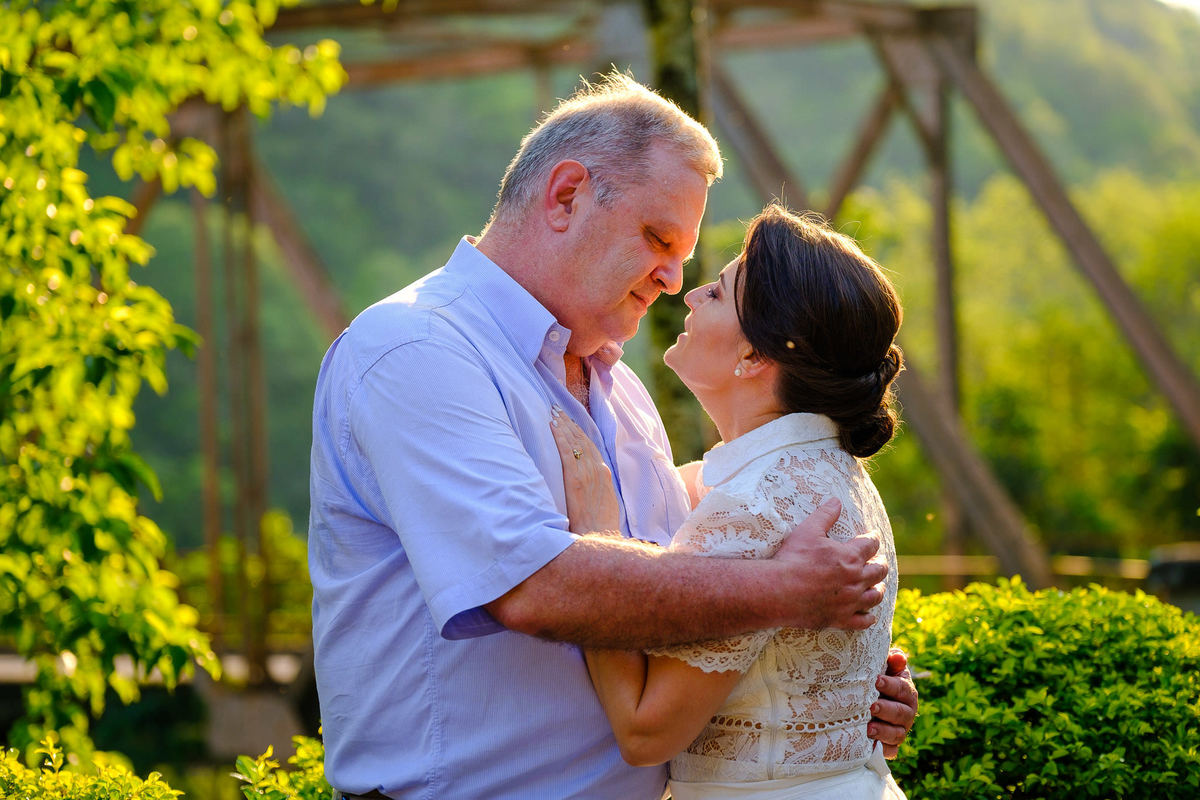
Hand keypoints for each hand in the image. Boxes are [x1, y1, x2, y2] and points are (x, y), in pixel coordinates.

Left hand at [550, 408, 620, 533]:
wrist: (599, 538)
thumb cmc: (599, 526)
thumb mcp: (604, 502)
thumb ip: (596, 487)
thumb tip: (586, 481)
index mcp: (605, 474)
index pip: (590, 447)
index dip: (579, 432)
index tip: (569, 420)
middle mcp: (598, 470)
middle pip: (582, 440)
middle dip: (569, 423)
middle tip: (557, 408)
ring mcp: (588, 474)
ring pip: (574, 443)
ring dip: (563, 426)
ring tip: (553, 413)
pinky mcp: (576, 480)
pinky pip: (566, 453)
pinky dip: (560, 438)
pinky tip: (552, 427)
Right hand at [771, 498, 886, 629]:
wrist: (779, 591)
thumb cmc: (793, 559)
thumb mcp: (808, 531)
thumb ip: (825, 515)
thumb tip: (836, 500)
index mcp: (850, 556)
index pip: (870, 545)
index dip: (873, 539)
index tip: (873, 537)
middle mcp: (855, 579)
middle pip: (878, 571)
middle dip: (880, 564)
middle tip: (878, 562)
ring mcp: (850, 601)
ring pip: (875, 596)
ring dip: (878, 589)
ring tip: (878, 586)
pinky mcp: (841, 619)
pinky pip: (863, 621)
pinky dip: (869, 618)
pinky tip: (870, 616)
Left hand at [868, 648, 917, 757]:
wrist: (865, 700)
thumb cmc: (875, 679)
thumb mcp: (883, 668)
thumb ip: (891, 661)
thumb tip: (899, 657)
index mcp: (906, 692)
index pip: (902, 688)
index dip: (890, 685)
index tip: (876, 680)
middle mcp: (907, 712)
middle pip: (901, 713)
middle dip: (886, 710)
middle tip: (872, 706)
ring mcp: (900, 730)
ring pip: (897, 733)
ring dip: (883, 731)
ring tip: (868, 728)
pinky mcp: (891, 745)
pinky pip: (891, 750)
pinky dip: (882, 748)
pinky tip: (871, 744)